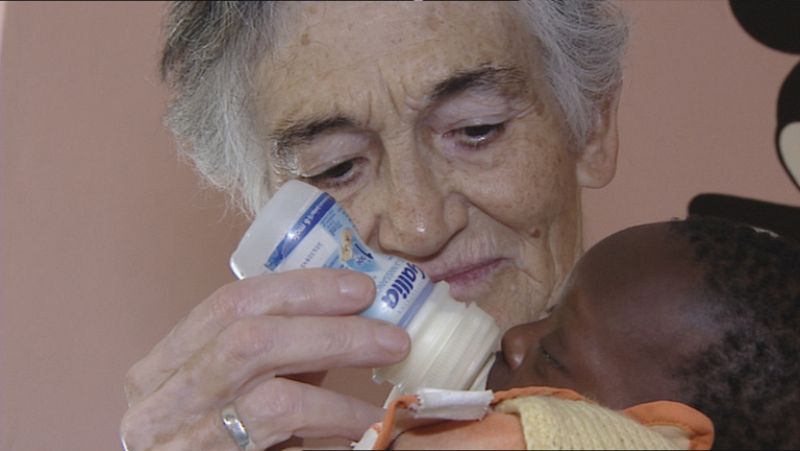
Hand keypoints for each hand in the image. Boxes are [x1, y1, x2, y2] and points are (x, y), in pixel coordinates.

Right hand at [120, 269, 409, 449]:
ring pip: (267, 383)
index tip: (357, 286)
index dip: (298, 287)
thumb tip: (345, 318)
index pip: (229, 305)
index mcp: (164, 365)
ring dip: (337, 360)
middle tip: (387, 325)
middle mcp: (160, 398)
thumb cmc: (215, 446)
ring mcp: (180, 437)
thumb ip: (275, 359)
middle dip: (324, 318)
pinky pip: (280, 425)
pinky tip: (367, 420)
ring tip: (390, 358)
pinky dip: (333, 415)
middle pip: (247, 335)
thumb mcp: (233, 394)